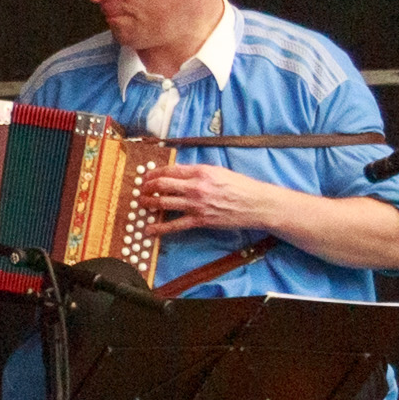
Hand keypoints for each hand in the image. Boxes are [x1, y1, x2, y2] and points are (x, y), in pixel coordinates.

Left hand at [147, 162, 280, 238]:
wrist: (257, 204)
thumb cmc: (241, 186)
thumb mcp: (218, 171)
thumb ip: (197, 171)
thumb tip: (179, 172)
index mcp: (201, 171)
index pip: (170, 170)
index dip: (154, 173)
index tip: (147, 176)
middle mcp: (196, 187)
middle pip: (162, 185)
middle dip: (147, 186)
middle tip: (141, 189)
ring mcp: (197, 204)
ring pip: (164, 203)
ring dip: (148, 203)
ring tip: (141, 203)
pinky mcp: (200, 220)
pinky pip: (174, 225)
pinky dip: (160, 228)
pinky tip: (149, 229)